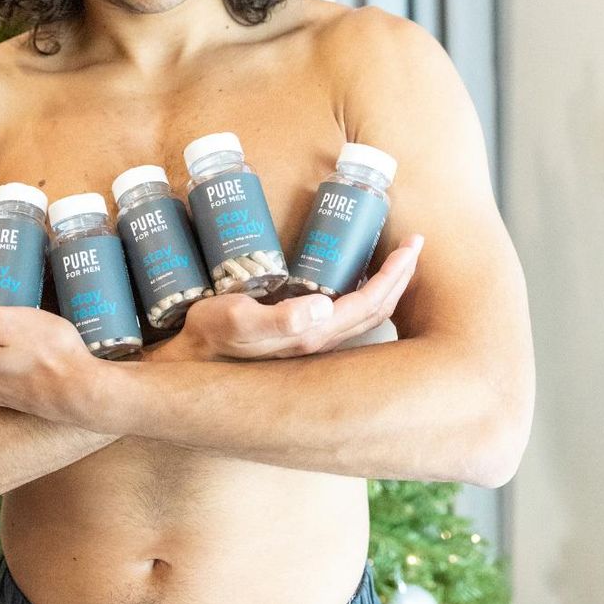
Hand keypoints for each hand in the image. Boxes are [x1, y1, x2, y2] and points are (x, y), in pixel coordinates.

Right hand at [171, 235, 423, 360]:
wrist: (189, 360)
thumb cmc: (210, 336)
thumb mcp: (237, 322)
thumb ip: (278, 319)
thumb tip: (323, 306)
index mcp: (313, 335)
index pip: (370, 303)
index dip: (395, 275)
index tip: (410, 244)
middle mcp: (319, 339)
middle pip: (377, 309)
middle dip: (400, 277)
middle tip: (414, 243)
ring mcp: (309, 337)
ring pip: (365, 312)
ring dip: (387, 284)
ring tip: (396, 258)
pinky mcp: (296, 330)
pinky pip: (346, 310)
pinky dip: (364, 289)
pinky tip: (357, 275)